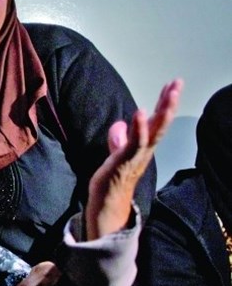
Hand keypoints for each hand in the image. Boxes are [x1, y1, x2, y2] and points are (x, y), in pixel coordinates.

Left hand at [85, 78, 182, 239]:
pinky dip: (138, 128)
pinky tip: (140, 112)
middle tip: (178, 83)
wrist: (107, 201)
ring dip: (162, 112)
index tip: (173, 84)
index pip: (157, 120)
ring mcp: (136, 156)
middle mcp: (145, 150)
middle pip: (161, 123)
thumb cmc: (113, 177)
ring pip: (153, 131)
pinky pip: (134, 143)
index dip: (164, 103)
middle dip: (169, 103)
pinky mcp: (124, 161)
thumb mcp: (116, 153)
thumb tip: (120, 125)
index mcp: (143, 145)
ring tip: (169, 93)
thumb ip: (120, 139)